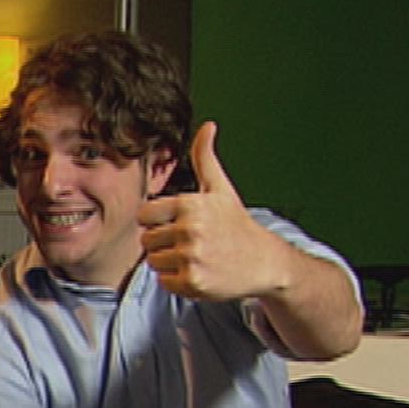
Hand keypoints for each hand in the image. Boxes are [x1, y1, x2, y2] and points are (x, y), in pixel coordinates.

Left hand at [138, 122, 297, 300]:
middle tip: (190, 242)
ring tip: (195, 256)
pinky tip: (199, 271)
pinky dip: (177, 281)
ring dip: (169, 262)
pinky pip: (164, 282)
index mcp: (190, 204)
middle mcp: (190, 229)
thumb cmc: (236, 224)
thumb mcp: (220, 188)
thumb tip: (208, 125)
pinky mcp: (193, 282)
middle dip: (163, 243)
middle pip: (147, 240)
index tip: (176, 223)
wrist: (265, 261)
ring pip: (154, 262)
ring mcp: (192, 257)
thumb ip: (205, 158)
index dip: (157, 221)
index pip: (144, 215)